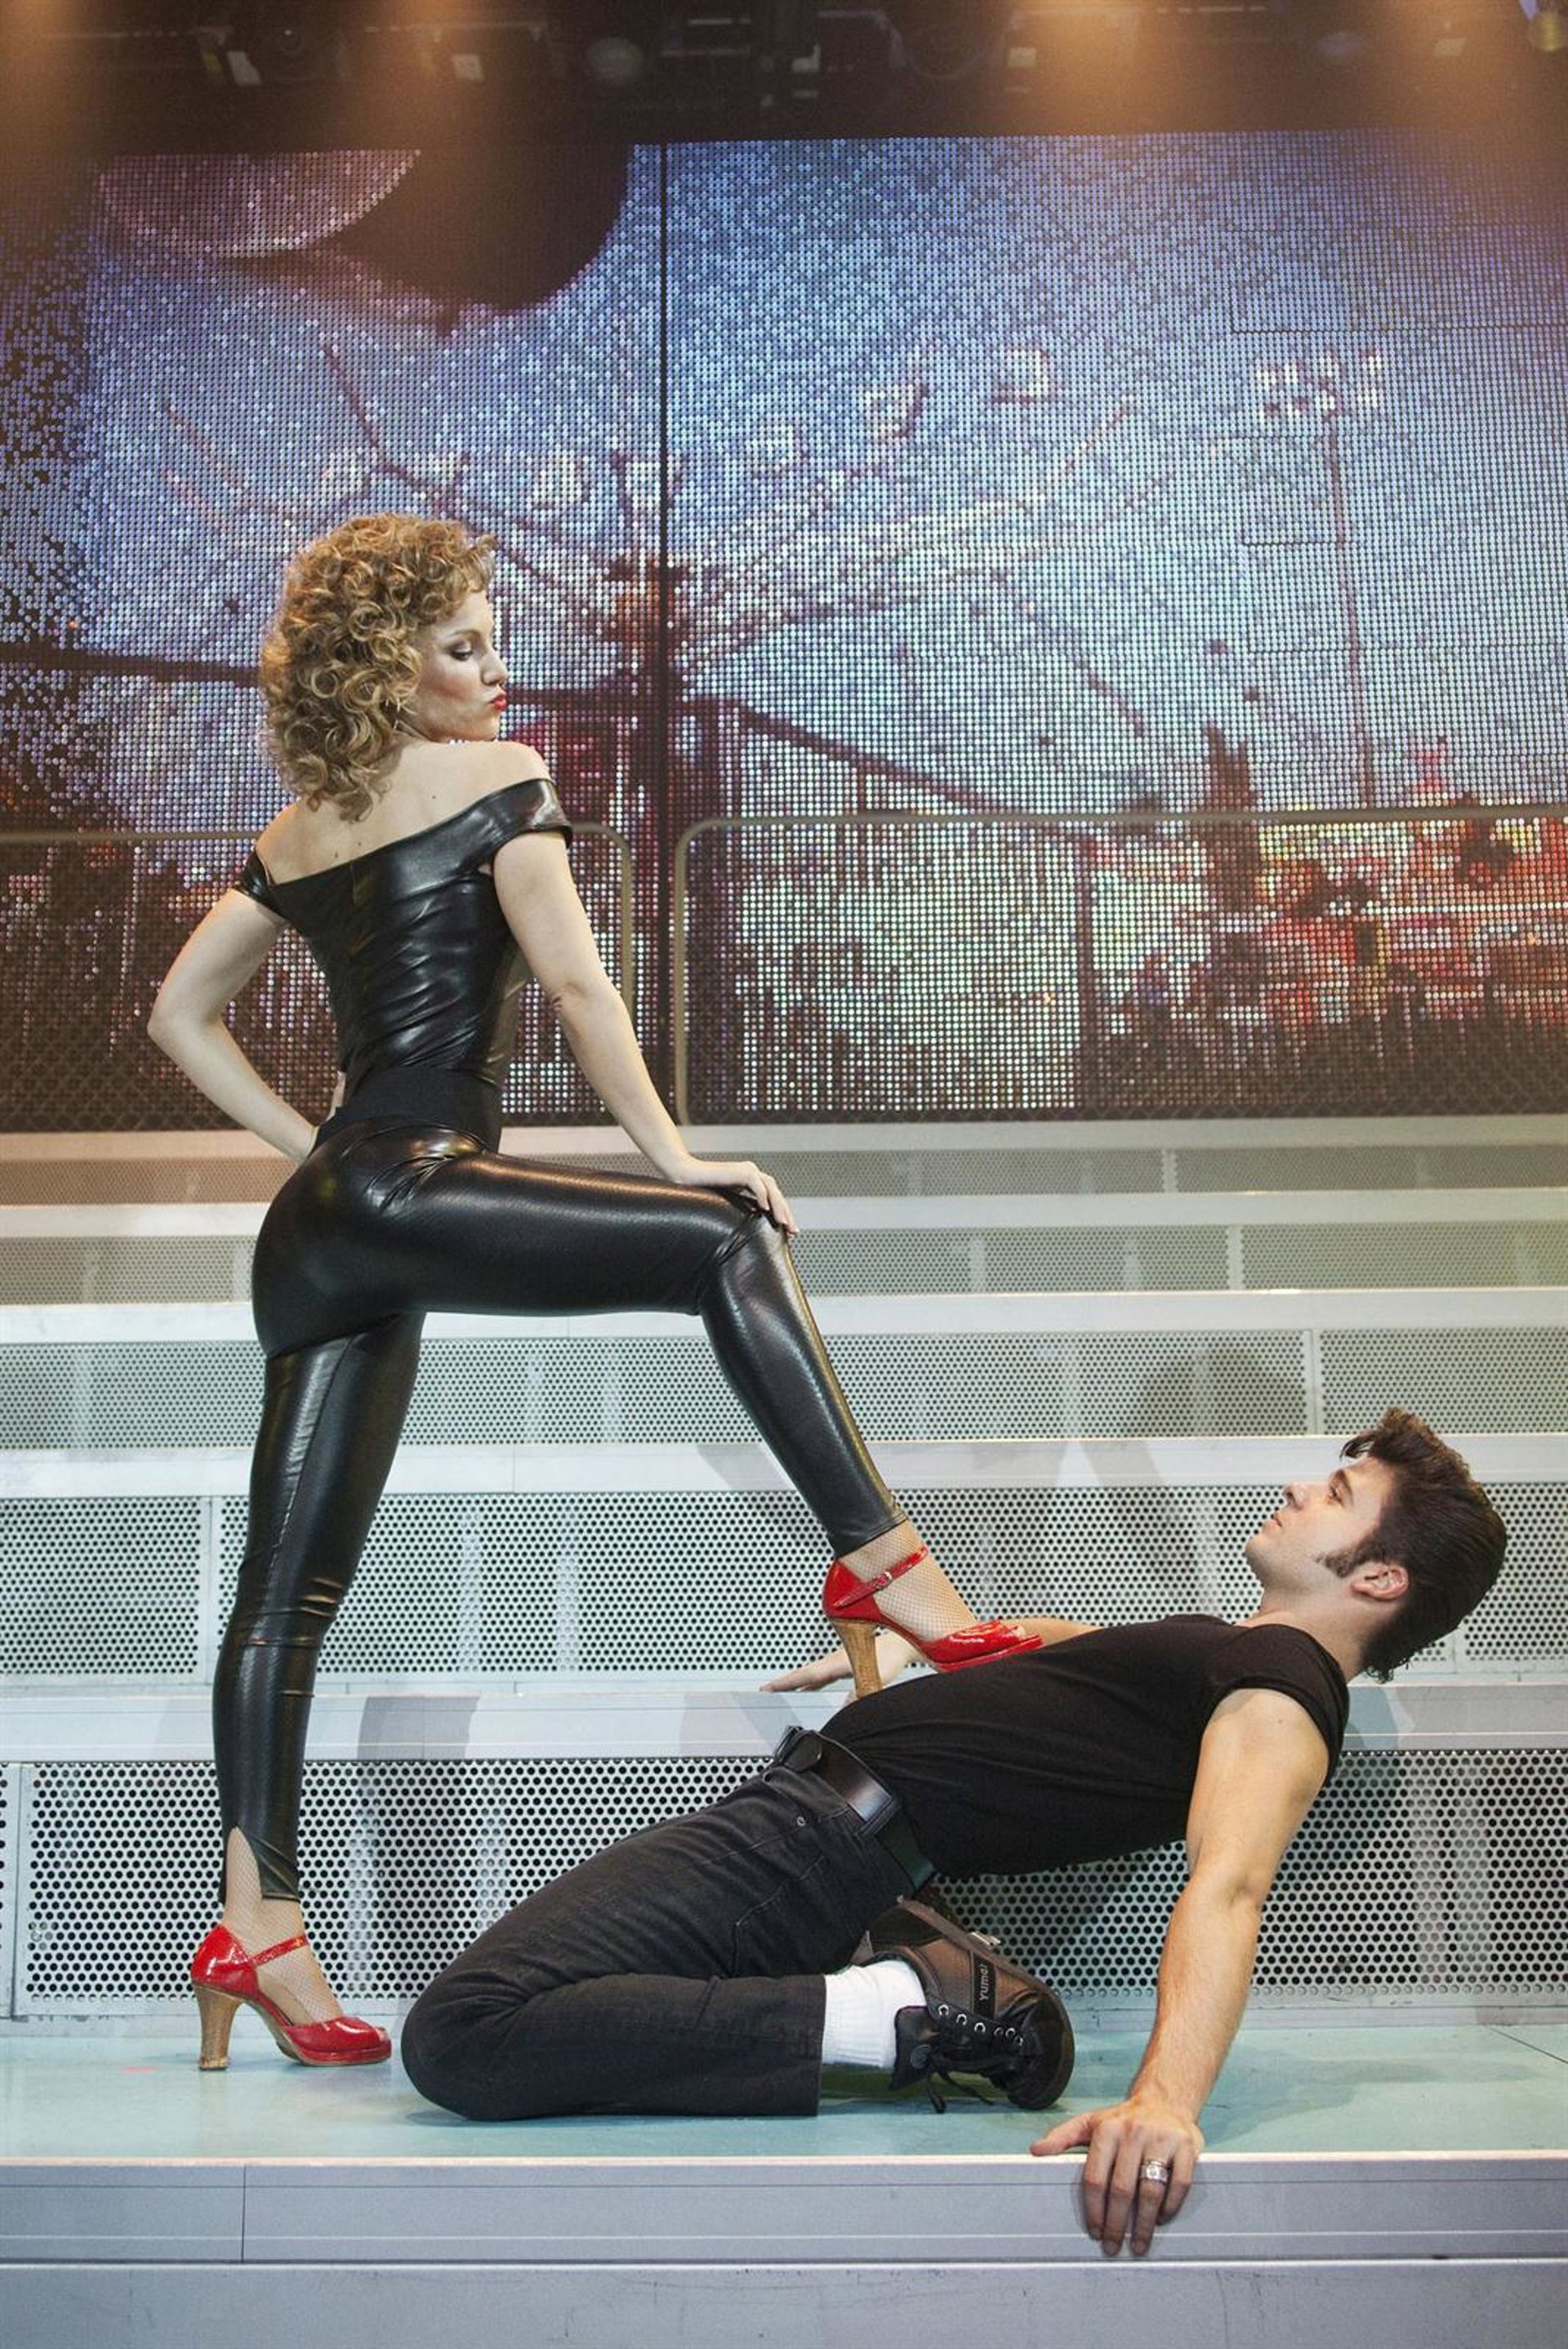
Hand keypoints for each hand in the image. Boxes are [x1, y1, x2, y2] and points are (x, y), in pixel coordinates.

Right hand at [663, 1154, 797, 1235]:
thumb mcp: (727, 1201)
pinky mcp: (740, 1171)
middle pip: (776, 1193)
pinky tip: (766, 1209)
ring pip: (771, 1189)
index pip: (772, 1197)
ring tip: (783, 1223)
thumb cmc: (702, 1190)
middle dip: (786, 1212)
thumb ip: (741, 1207)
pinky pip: (757, 1184)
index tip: (789, 1231)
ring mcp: (747, 1170)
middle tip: (793, 1231)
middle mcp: (752, 1172)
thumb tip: (752, 1227)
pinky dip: (763, 1196)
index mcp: (750, 1179)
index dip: (782, 1213)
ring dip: (779, 1207)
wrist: (685, 1175)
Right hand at [761, 1627, 918, 1691]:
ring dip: (796, 1681)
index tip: (768, 1687)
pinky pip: (821, 1674)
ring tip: (781, 1689)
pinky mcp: (844, 1663)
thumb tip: (845, 1711)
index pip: (806, 1675)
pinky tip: (809, 1687)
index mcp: (836, 1663)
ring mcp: (838, 1661)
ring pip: (811, 1673)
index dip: (786, 1682)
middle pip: (803, 1673)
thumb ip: (857, 1696)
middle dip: (784, 1681)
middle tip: (765, 1689)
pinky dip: (810, 1681)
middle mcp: (834, 1660)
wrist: (899, 1643)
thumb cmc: (889, 1657)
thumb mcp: (874, 1680)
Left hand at [1031, 2095, 1202, 2256]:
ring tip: (1139, 2243)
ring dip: (1144, 2223)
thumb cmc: (1124, 2119)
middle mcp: (1133, 2133)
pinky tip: (1161, 2219)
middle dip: (1117, 2224)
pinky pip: (1179, 2183)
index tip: (1095, 2231)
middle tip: (1114, 2246)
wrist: (1164, 2099)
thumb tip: (1036, 2151)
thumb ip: (1062, 2137)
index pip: (1095, 2178)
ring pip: (1151, 2190)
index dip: (1094, 2210)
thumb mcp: (1090, 2122)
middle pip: (1122, 2189)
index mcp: (1107, 2130)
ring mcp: (1161, 2139)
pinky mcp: (1186, 2147)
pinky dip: (1170, 2206)